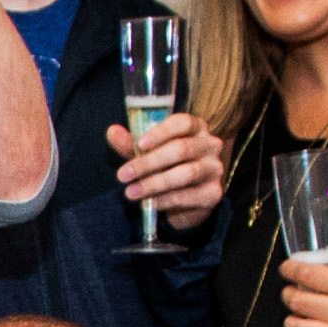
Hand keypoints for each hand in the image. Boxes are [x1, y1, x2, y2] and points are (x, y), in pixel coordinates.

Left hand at [108, 113, 226, 232]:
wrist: (185, 200)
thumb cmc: (165, 166)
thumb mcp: (146, 153)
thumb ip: (131, 143)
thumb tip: (112, 131)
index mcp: (195, 128)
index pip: (183, 123)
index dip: (161, 132)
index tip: (140, 144)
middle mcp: (210, 145)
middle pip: (181, 149)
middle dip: (148, 163)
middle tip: (123, 175)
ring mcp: (215, 169)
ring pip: (186, 173)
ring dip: (155, 183)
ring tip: (130, 192)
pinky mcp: (213, 193)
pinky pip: (189, 196)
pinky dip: (166, 200)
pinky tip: (149, 203)